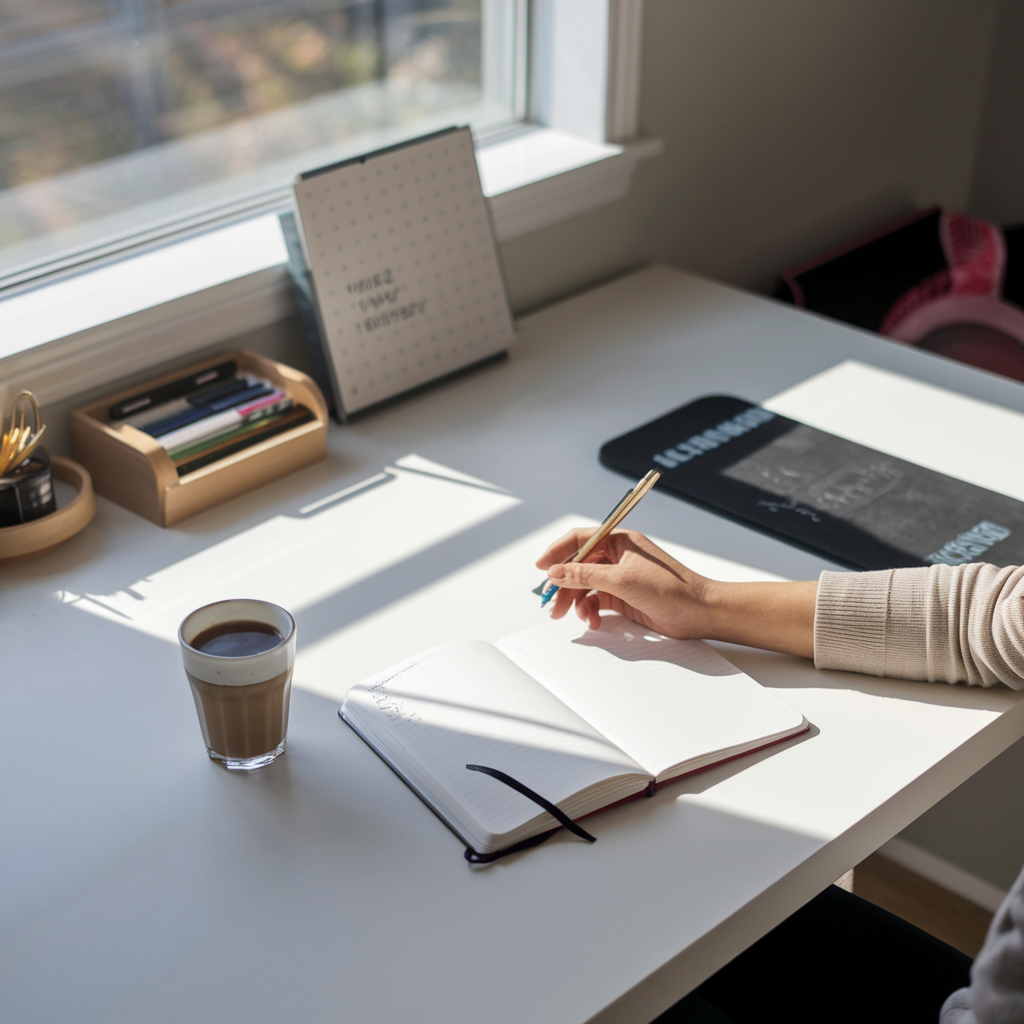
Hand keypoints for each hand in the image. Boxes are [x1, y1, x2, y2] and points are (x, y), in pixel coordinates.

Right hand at [535, 527, 715, 637]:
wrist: (699, 613)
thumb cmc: (671, 589)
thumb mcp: (622, 580)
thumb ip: (585, 575)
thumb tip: (555, 572)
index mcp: (619, 540)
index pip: (579, 540)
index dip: (557, 552)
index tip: (541, 567)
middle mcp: (617, 556)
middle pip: (578, 566)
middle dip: (564, 585)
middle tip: (553, 604)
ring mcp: (620, 577)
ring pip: (585, 586)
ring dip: (576, 601)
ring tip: (572, 617)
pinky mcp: (623, 596)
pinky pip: (597, 601)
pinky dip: (591, 611)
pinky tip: (594, 621)